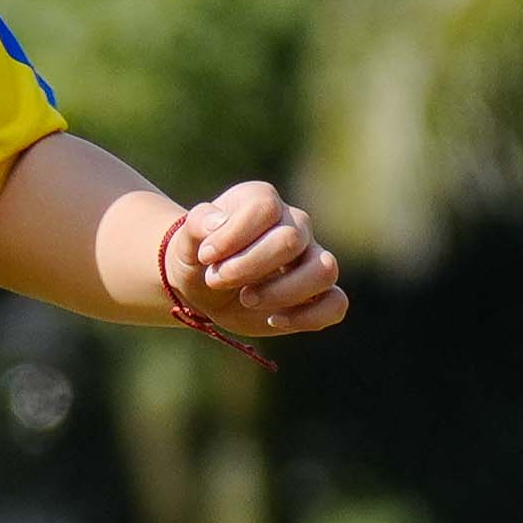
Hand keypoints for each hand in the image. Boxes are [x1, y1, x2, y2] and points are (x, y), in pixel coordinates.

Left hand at [163, 181, 346, 343]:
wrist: (204, 284)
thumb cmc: (200, 255)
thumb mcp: (186, 238)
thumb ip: (197, 223)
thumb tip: (216, 222)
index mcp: (264, 202)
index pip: (265, 208)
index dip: (233, 235)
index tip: (206, 256)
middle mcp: (295, 225)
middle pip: (291, 240)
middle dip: (248, 266)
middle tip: (217, 279)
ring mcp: (311, 259)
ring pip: (325, 270)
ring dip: (282, 291)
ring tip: (246, 299)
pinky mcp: (316, 294)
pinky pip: (336, 303)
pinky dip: (308, 317)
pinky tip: (274, 320)